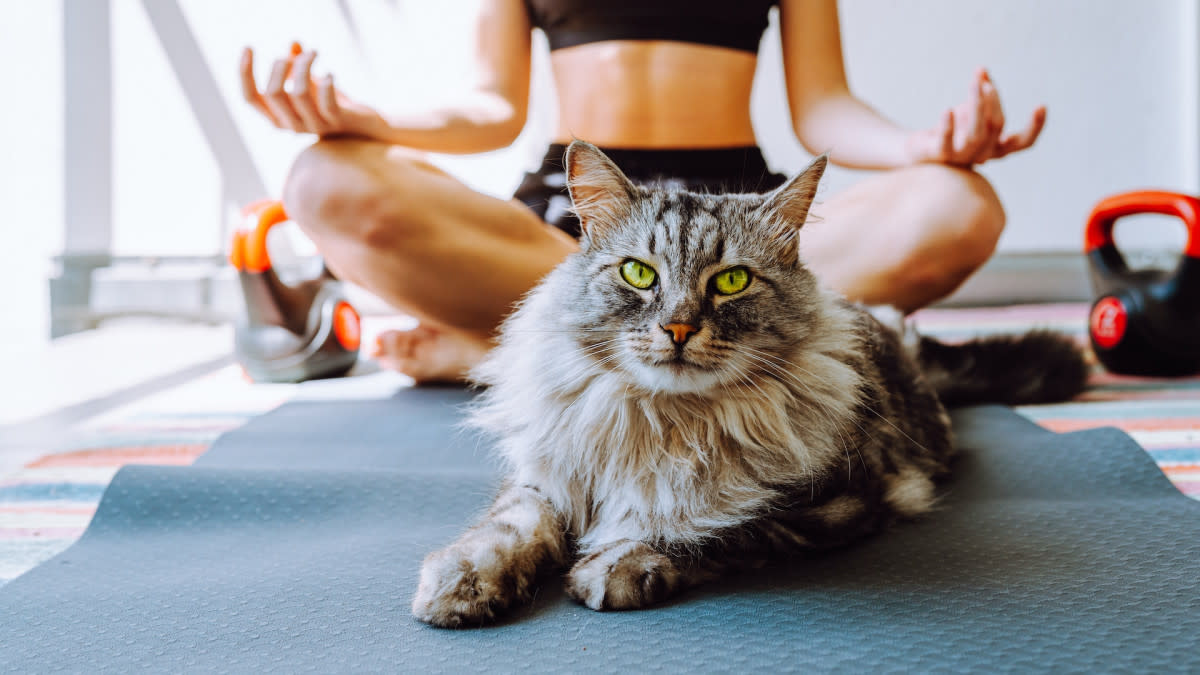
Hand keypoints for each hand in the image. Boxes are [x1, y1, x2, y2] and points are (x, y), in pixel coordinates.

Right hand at [240, 43, 380, 136]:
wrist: (364, 127)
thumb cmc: (332, 102)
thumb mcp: (311, 82)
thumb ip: (298, 65)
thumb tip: (294, 43)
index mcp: (277, 118)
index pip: (250, 98)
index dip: (245, 73)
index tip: (248, 47)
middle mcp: (292, 125)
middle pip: (272, 93)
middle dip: (280, 66)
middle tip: (296, 54)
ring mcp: (314, 126)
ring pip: (298, 93)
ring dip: (304, 66)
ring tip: (314, 53)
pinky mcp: (337, 122)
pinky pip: (327, 102)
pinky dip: (327, 83)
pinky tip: (331, 74)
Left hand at [906, 68, 1045, 167]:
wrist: (918, 149)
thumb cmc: (951, 128)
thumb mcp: (970, 108)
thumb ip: (981, 92)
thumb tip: (982, 71)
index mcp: (995, 147)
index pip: (1022, 143)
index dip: (1035, 127)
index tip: (1041, 106)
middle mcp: (982, 155)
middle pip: (996, 126)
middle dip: (993, 99)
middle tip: (983, 81)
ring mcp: (961, 158)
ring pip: (975, 134)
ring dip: (977, 105)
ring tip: (975, 82)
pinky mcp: (939, 156)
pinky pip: (945, 142)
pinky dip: (948, 126)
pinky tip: (947, 109)